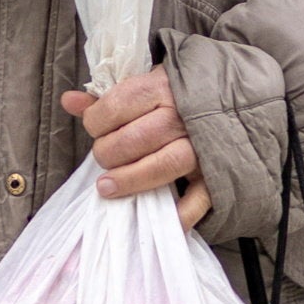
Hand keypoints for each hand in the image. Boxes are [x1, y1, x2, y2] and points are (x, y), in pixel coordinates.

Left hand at [64, 67, 213, 227]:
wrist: (234, 97)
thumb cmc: (178, 93)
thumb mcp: (144, 85)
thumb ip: (106, 97)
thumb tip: (69, 102)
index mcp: (161, 87)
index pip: (114, 108)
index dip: (95, 123)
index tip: (96, 129)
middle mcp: (182, 115)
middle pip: (133, 140)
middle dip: (107, 154)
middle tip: (105, 158)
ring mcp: (202, 145)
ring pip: (162, 166)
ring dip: (129, 180)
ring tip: (107, 187)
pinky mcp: (216, 173)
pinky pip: (198, 198)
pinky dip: (180, 214)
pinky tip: (162, 218)